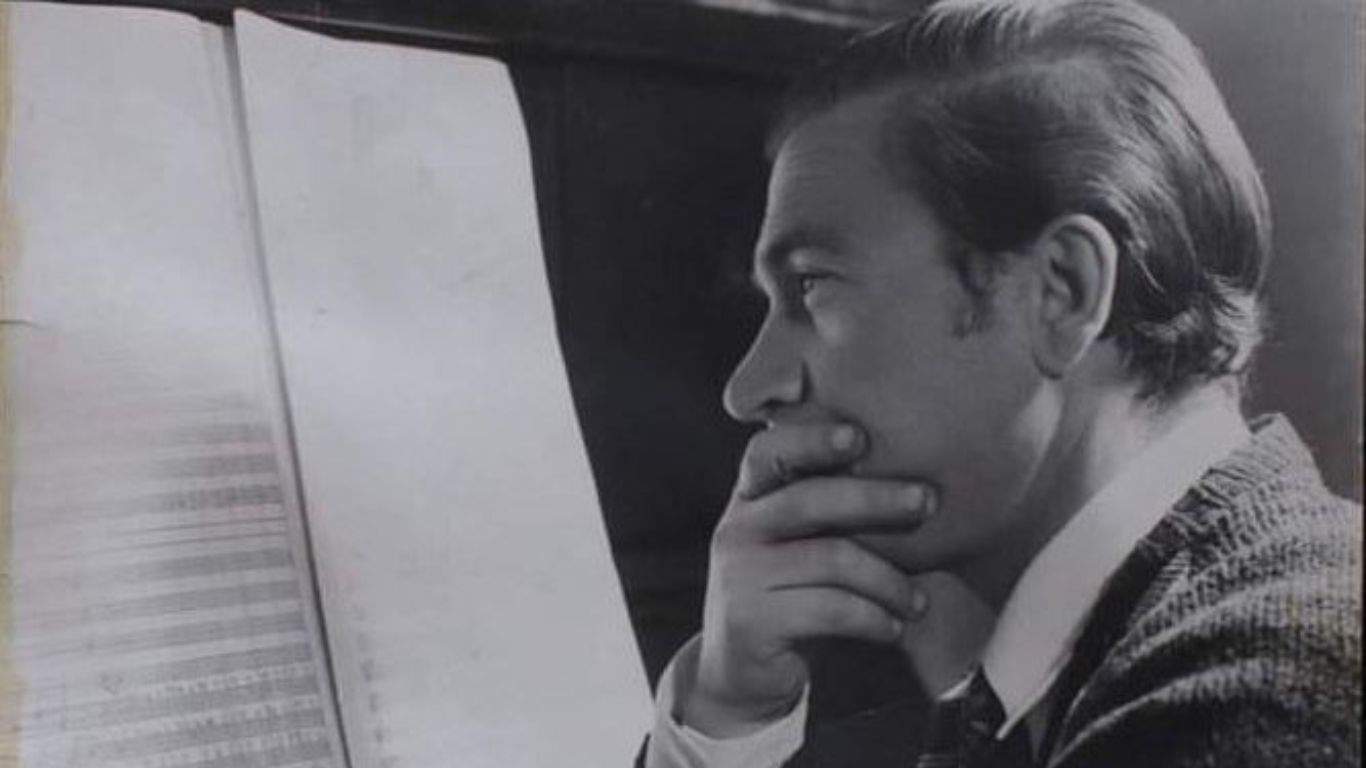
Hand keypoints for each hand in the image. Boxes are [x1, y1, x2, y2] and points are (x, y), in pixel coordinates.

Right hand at [682, 423, 936, 736]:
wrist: (743, 671)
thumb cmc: (794, 596)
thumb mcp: (802, 545)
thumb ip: (832, 510)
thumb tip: (917, 481)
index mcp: (751, 499)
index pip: (770, 453)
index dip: (812, 439)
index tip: (860, 436)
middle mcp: (737, 529)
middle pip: (809, 500)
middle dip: (876, 497)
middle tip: (928, 501)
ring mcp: (738, 575)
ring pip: (831, 558)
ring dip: (889, 580)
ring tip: (918, 602)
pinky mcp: (749, 621)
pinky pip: (830, 609)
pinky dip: (874, 618)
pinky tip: (894, 627)